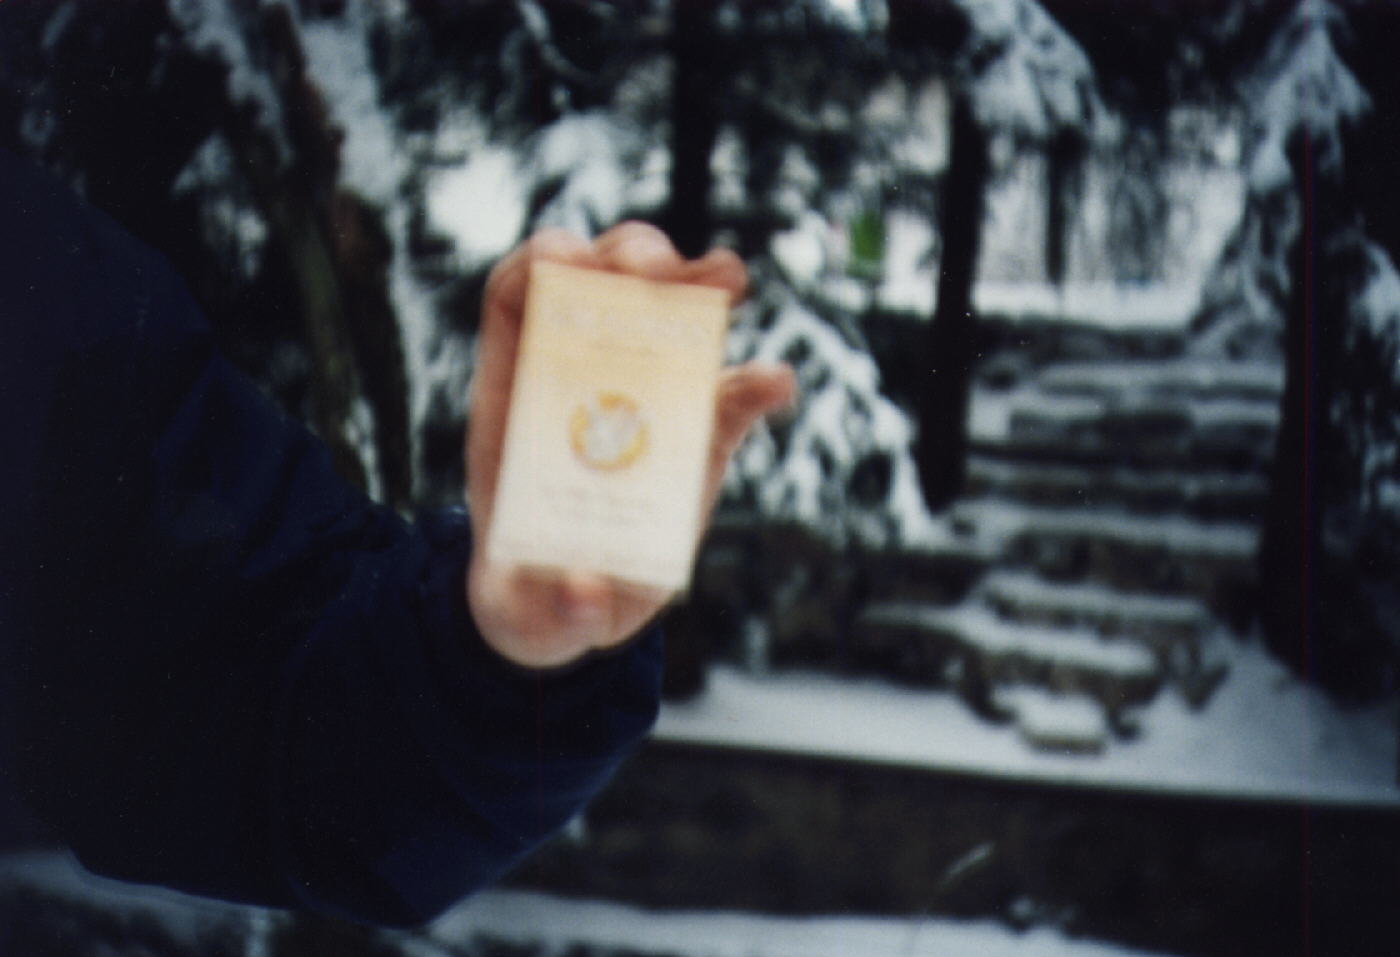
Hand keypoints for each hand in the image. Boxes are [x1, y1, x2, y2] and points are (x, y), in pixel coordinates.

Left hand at [465, 222, 795, 668]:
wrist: (570, 616)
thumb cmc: (532, 597)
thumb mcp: (526, 609)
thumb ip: (548, 603)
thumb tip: (582, 590)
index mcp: (516, 401)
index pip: (517, 297)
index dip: (543, 265)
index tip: (578, 263)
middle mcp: (578, 383)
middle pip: (598, 282)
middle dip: (630, 256)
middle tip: (663, 273)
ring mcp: (642, 400)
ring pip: (664, 313)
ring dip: (697, 283)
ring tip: (728, 280)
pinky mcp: (695, 437)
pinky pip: (729, 395)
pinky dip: (756, 381)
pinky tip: (775, 382)